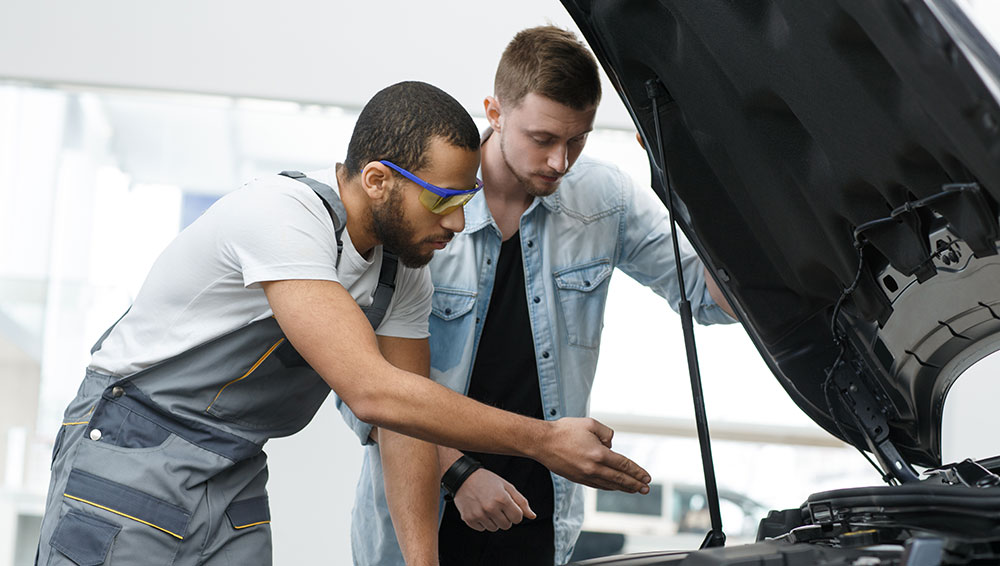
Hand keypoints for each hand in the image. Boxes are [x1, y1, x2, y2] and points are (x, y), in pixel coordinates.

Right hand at [453, 468, 535, 531]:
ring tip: (487, 507)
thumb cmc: (487, 480)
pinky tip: (479, 510)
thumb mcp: (506, 486)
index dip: (515, 513)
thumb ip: (521, 502)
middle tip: (497, 505)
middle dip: (505, 517)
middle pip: (506, 525)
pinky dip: (482, 522)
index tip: (510, 506)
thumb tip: (533, 516)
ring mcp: (479, 515)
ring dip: (493, 520)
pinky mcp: (469, 519)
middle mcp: (490, 508)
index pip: (518, 518)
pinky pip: (482, 529)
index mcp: (502, 499)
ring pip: (494, 528)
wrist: (463, 477)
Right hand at [536, 417, 650, 493]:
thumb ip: (606, 433)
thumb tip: (611, 444)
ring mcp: (585, 475)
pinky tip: (615, 486)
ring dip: (623, 488)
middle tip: (646, 489)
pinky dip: (609, 487)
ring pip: (609, 485)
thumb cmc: (565, 430)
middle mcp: (593, 468)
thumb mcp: (590, 424)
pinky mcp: (577, 479)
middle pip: (620, 479)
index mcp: (599, 454)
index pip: (624, 465)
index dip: (637, 472)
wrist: (542, 442)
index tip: (647, 477)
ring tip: (634, 489)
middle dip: (635, 484)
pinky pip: (598, 485)